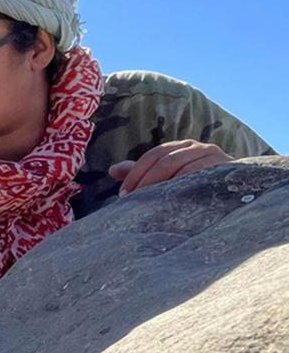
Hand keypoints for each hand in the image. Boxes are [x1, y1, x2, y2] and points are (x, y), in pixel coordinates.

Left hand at [108, 140, 231, 195]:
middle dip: (146, 182)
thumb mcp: (169, 176)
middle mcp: (199, 148)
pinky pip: (201, 178)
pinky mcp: (226, 170)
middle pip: (166, 161)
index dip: (136, 173)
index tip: (123, 194)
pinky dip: (185, 188)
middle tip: (132, 202)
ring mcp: (214, 158)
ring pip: (182, 169)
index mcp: (182, 147)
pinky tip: (174, 204)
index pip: (155, 155)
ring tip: (150, 205)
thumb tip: (112, 170)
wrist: (240, 191)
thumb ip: (143, 172)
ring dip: (163, 187)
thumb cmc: (198, 184)